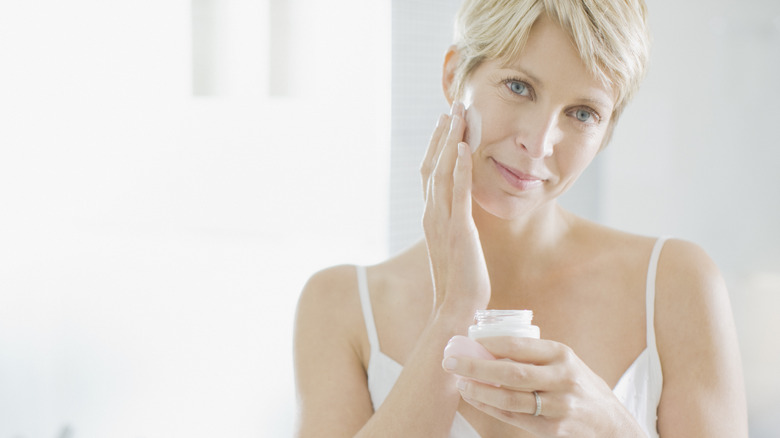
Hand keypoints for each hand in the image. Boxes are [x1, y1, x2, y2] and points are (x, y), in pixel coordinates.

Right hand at [420, 102, 489, 315]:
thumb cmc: (460, 283)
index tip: (445, 125)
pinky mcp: (459, 231)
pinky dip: (459, 168)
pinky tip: (463, 148)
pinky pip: (457, 193)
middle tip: (452, 107)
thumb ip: (455, 228)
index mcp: (431, 219)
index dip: (436, 147)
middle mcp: (431, 216)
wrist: (457, 309)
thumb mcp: (456, 248)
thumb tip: (461, 217)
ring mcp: (442, 222)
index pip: (430, 174)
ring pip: (441, 172)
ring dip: (449, 141)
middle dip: (442, 134)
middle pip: (432, 165)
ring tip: (458, 115)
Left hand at [442, 337, 643, 436]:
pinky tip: (474, 399)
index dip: (490, 344)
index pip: (520, 347)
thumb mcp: (564, 361)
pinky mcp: (551, 430)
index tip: (468, 341)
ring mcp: (557, 407)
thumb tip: (485, 345)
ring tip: (460, 383)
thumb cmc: (577, 384)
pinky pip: (513, 417)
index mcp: (562, 355)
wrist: (608, 423)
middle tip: (451, 362)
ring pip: (510, 400)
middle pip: (511, 374)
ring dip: (479, 391)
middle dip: (476, 367)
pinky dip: (489, 408)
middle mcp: (562, 380)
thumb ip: (533, 355)